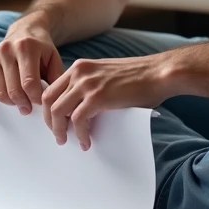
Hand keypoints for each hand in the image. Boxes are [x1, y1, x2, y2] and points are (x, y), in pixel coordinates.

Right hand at [0, 20, 63, 115]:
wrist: (26, 30)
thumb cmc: (41, 48)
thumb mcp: (53, 58)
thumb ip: (56, 77)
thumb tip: (53, 100)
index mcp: (26, 47)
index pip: (29, 82)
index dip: (36, 98)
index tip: (41, 103)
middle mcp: (7, 49)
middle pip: (13, 89)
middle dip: (24, 103)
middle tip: (30, 108)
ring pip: (0, 91)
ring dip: (10, 103)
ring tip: (20, 104)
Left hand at [42, 55, 173, 150]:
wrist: (159, 73)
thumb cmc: (140, 77)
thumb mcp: (107, 75)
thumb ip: (91, 86)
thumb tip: (81, 109)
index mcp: (81, 67)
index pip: (52, 88)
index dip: (49, 107)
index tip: (54, 121)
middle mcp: (80, 72)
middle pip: (49, 99)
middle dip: (50, 120)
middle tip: (58, 134)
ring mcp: (87, 84)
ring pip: (58, 111)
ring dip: (59, 129)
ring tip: (66, 140)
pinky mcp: (97, 97)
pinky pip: (78, 120)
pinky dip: (80, 134)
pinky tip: (86, 141)